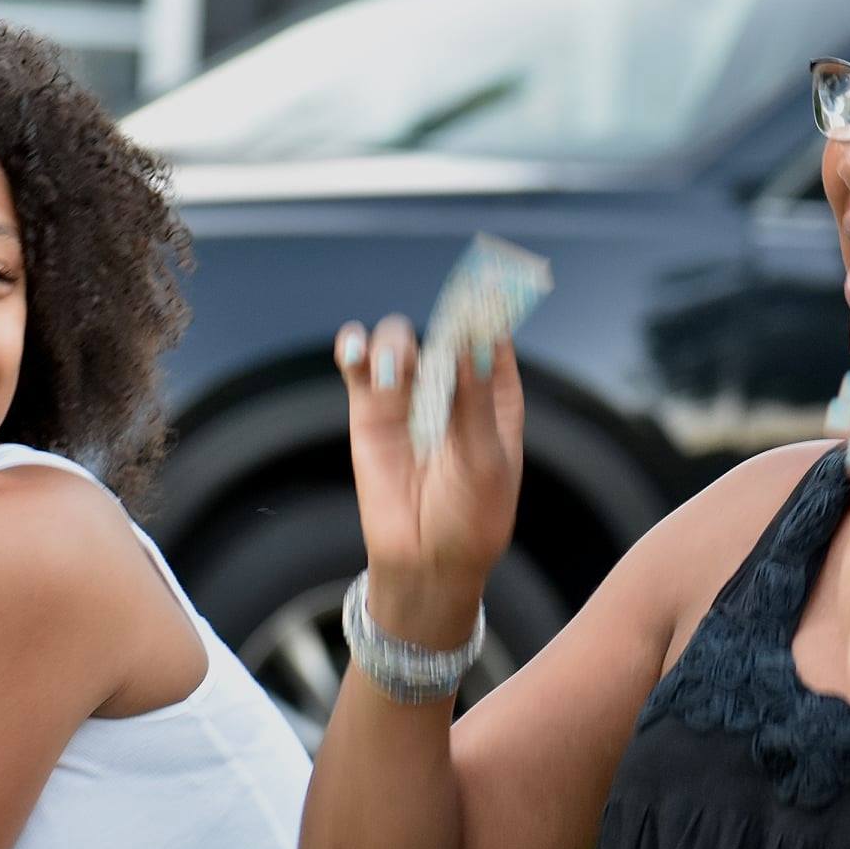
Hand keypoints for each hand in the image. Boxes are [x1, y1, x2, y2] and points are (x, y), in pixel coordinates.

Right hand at [335, 316, 525, 642]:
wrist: (427, 563)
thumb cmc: (472, 517)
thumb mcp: (486, 460)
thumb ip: (475, 400)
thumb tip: (474, 341)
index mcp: (495, 393)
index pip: (492, 335)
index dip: (489, 308)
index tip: (487, 285)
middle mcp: (453, 385)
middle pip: (444, 329)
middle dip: (441, 319)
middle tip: (440, 334)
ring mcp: (409, 396)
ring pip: (400, 341)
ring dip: (397, 343)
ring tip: (397, 370)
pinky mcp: (369, 411)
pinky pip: (359, 366)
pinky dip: (354, 348)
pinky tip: (355, 348)